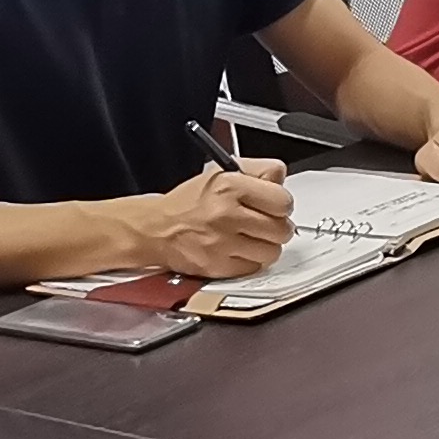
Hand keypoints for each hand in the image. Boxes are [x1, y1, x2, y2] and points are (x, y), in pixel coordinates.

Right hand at [136, 161, 296, 278]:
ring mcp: (222, 244)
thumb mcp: (223, 172)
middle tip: (266, 224)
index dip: (282, 204)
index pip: (283, 201)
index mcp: (230, 187)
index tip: (276, 206)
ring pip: (272, 252)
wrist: (155, 229)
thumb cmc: (189, 203)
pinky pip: (254, 268)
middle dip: (278, 226)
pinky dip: (250, 261)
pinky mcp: (217, 267)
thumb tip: (281, 180)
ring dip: (266, 246)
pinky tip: (239, 250)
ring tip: (252, 238)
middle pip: (281, 229)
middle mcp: (226, 215)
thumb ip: (259, 170)